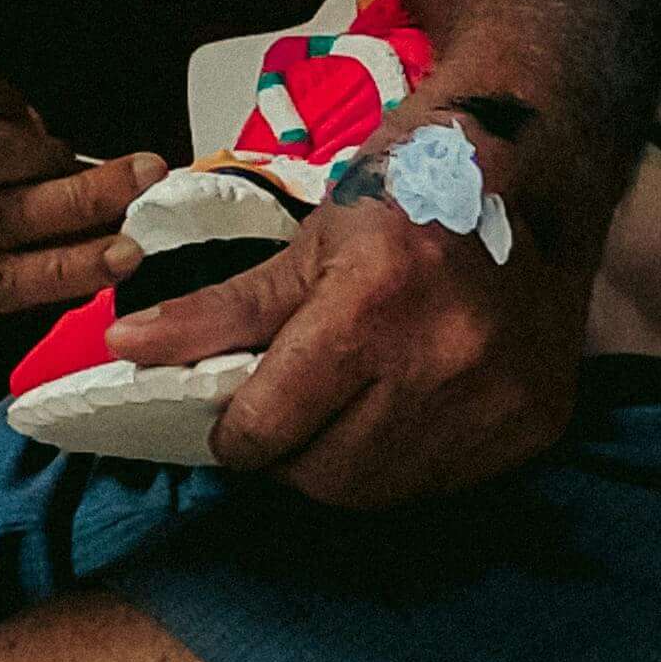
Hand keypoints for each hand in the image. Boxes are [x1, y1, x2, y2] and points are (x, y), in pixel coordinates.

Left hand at [95, 120, 587, 506]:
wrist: (534, 168)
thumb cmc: (409, 190)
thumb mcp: (307, 241)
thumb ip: (219, 310)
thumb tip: (125, 349)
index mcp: (374, 302)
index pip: (271, 427)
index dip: (235, 434)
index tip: (231, 420)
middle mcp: (445, 360)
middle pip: (323, 477)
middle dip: (285, 459)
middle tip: (283, 418)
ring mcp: (499, 400)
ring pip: (382, 493)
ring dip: (342, 469)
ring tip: (340, 413)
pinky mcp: (535, 424)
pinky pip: (442, 483)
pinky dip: (406, 464)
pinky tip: (402, 411)